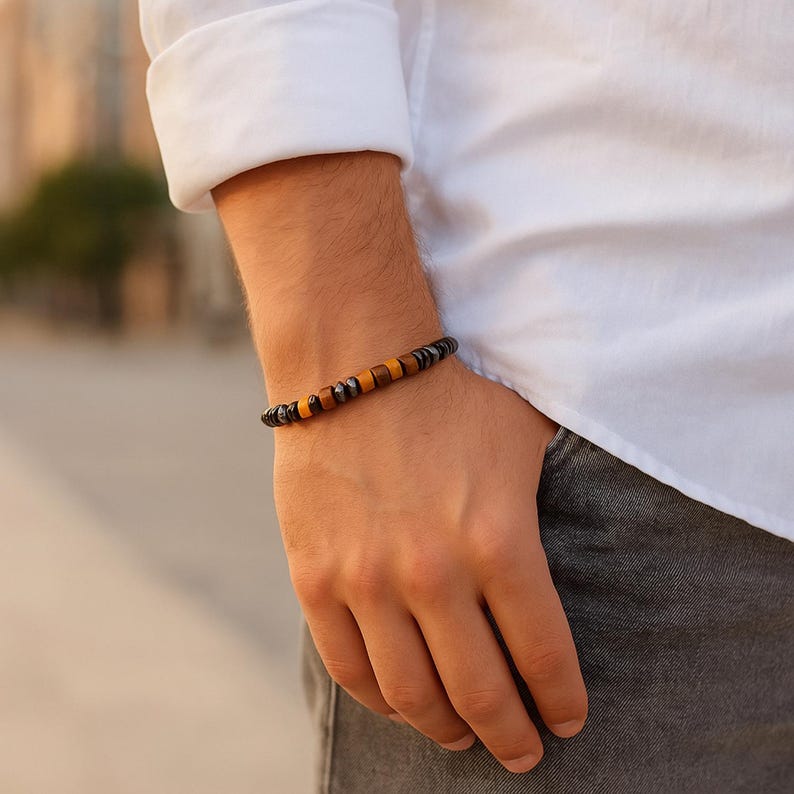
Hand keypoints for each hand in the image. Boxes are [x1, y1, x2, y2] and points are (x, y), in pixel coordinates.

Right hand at [274, 357, 587, 773]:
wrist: (353, 366)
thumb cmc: (448, 398)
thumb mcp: (524, 438)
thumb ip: (549, 503)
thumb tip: (564, 553)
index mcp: (500, 539)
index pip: (544, 654)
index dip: (561, 700)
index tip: (566, 721)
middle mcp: (434, 572)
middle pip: (481, 692)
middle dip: (511, 737)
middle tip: (523, 753)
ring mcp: (368, 581)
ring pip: (412, 695)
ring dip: (445, 728)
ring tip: (463, 734)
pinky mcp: (316, 579)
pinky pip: (349, 668)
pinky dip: (382, 701)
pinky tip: (403, 703)